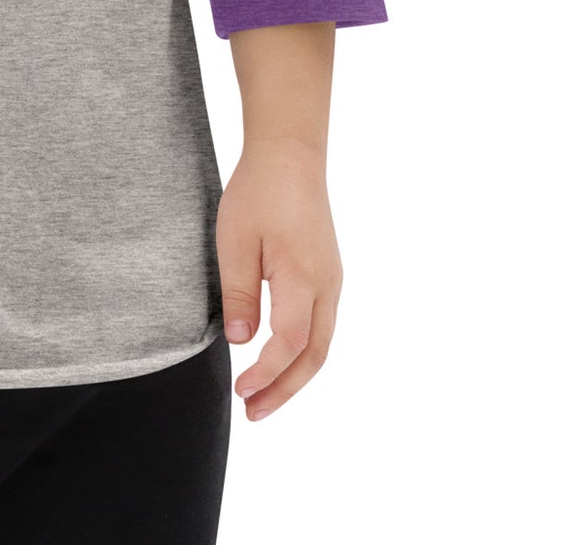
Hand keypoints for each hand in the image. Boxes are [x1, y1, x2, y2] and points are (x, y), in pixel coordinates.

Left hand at [216, 136, 341, 421]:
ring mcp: (332, 279)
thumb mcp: (236, 240)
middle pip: (314, 355)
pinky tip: (281, 360)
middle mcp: (327, 285)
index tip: (240, 390)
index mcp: (303, 277)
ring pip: (322, 344)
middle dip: (285, 390)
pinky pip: (322, 325)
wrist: (290, 154)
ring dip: (295, 376)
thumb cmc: (258, 191)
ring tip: (263, 398)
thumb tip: (242, 342)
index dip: (266, 374)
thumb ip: (240, 293)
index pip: (290, 343)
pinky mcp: (328, 273)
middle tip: (253, 413)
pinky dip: (303, 353)